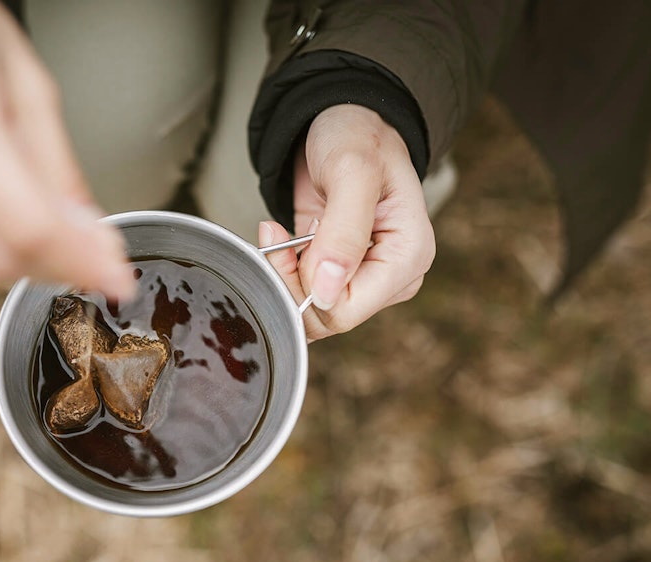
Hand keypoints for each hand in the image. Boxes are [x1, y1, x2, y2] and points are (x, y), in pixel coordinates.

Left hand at [260, 104, 434, 340]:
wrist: (344, 122)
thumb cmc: (357, 136)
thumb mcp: (352, 171)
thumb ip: (343, 233)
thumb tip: (328, 293)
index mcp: (408, 258)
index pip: (346, 310)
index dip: (305, 287)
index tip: (284, 242)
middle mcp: (391, 277)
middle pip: (327, 316)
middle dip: (291, 281)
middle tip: (276, 238)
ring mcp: (367, 278)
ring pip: (312, 310)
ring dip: (284, 275)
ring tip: (280, 234)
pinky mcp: (341, 274)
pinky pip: (304, 296)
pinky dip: (284, 271)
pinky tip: (282, 238)